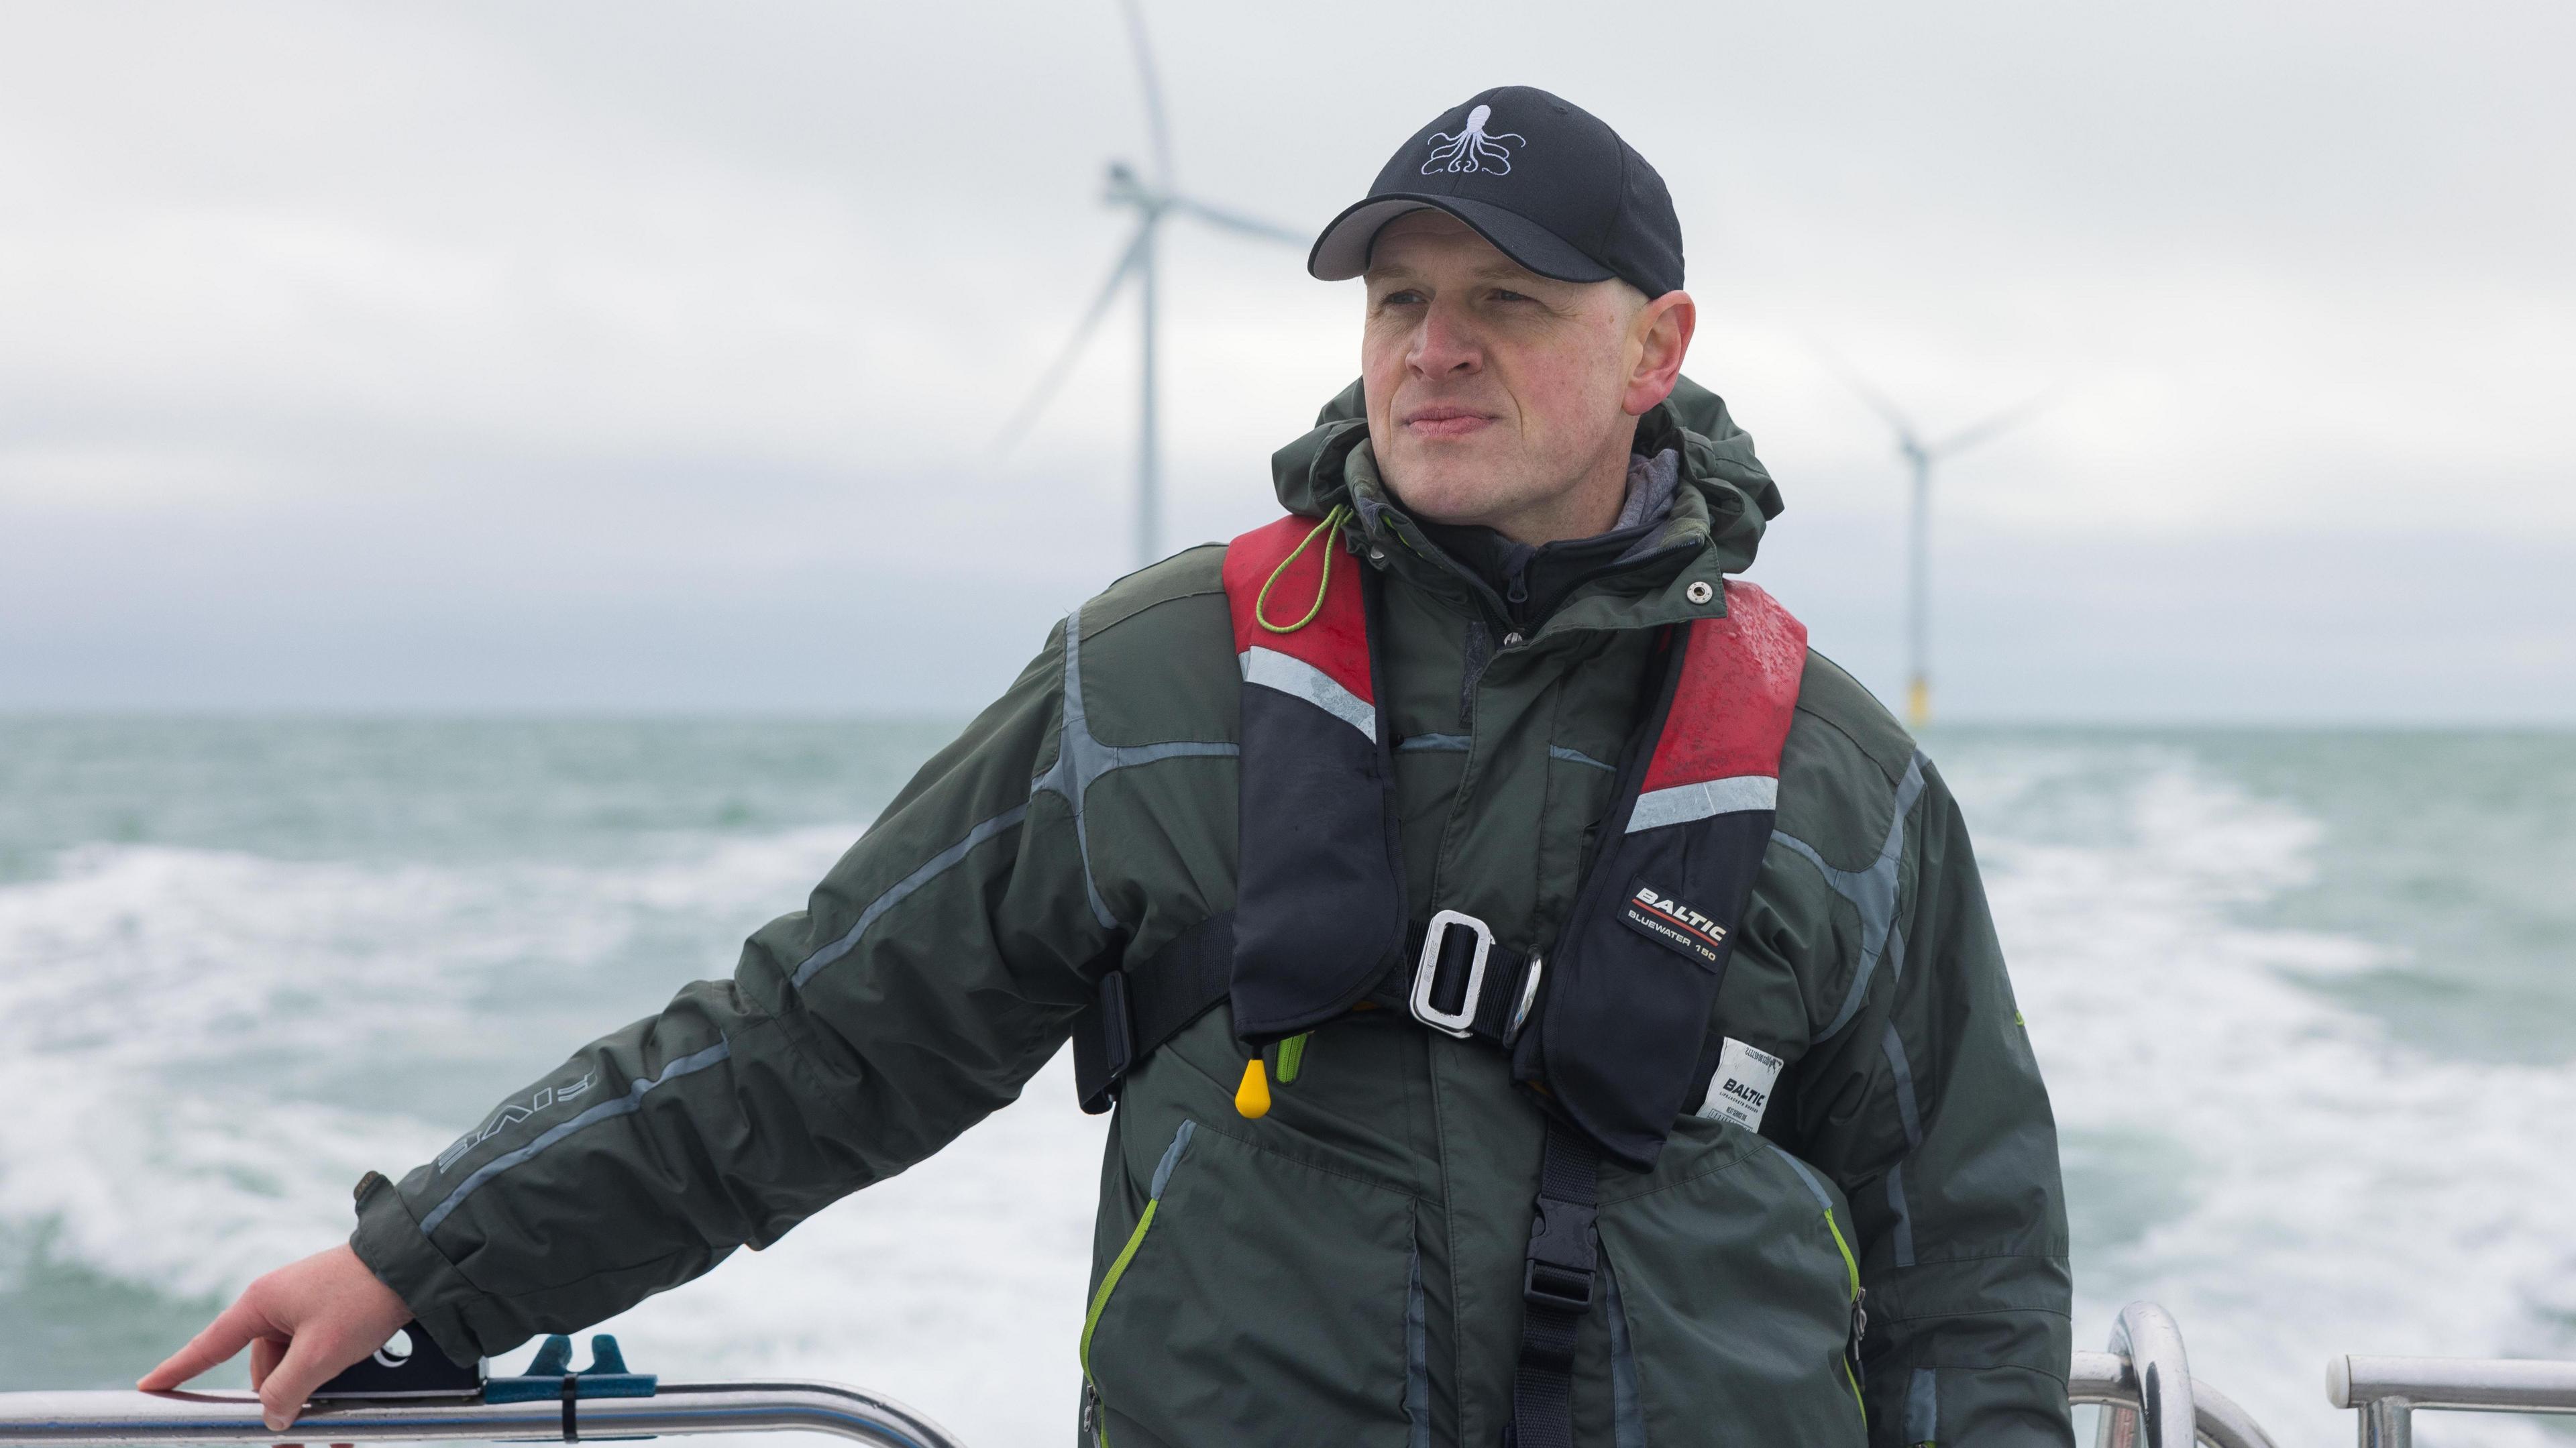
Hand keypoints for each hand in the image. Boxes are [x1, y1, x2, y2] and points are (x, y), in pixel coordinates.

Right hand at [138, 1243, 414, 1431]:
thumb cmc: (364, 1297)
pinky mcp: (333, 1311)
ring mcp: (306, 1306)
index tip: (149, 1386)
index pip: (209, 1345)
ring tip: (343, 1394)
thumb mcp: (320, 1353)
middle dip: (283, 1396)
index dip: (178, 1370)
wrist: (417, 1263)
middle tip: (301, 1420)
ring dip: (312, 1386)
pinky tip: (356, 1380)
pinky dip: (330, 1371)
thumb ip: (285, 1390)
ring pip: (294, 1365)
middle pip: (263, 1368)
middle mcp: (278, 1303)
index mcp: (261, 1304)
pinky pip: (318, 1352)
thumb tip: (270, 1415)